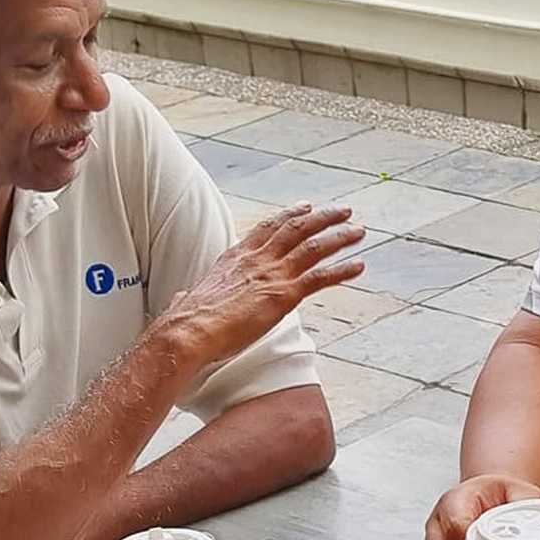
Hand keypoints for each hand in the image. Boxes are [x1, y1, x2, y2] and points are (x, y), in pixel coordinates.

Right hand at [165, 204, 364, 367]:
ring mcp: (271, 275)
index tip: (305, 207)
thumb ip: (189, 296)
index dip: (288, 215)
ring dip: (339, 237)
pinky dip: (342, 270)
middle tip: (343, 210)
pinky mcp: (283, 295)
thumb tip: (181, 300)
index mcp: (235, 258)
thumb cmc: (185, 323)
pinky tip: (358, 266)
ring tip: (358, 231)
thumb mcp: (187, 300)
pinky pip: (320, 278)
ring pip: (313, 247)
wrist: (188, 331)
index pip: (267, 229)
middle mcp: (256, 260)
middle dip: (322, 217)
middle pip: (295, 228)